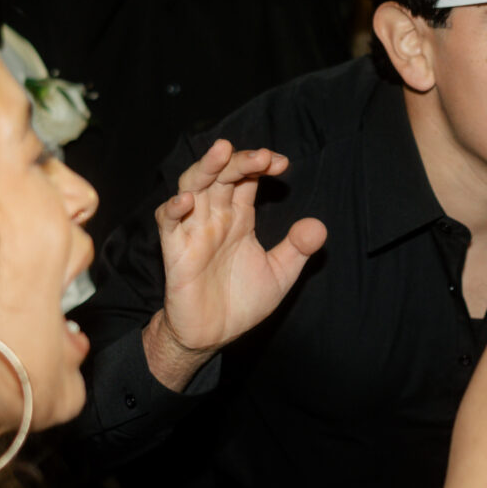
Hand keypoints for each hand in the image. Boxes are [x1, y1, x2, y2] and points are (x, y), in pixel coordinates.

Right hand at [142, 140, 327, 391]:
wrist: (213, 336)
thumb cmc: (241, 301)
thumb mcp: (279, 274)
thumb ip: (297, 249)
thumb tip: (318, 225)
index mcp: (239, 218)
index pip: (246, 180)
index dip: (261, 165)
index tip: (281, 163)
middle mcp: (215, 218)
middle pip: (222, 176)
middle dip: (239, 161)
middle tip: (262, 156)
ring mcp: (193, 232)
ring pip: (192, 187)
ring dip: (206, 168)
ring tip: (222, 151)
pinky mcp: (175, 252)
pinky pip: (168, 224)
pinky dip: (173, 208)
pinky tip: (186, 200)